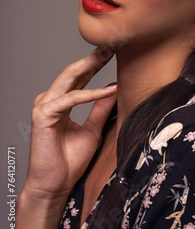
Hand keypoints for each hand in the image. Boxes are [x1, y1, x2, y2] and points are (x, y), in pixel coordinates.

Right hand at [23, 47, 116, 201]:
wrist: (56, 185)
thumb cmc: (70, 160)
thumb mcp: (94, 129)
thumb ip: (101, 108)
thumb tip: (115, 89)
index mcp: (62, 101)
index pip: (80, 76)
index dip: (97, 62)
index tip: (116, 50)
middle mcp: (52, 100)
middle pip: (74, 72)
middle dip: (95, 57)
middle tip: (113, 43)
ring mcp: (45, 106)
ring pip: (69, 79)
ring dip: (90, 66)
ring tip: (109, 54)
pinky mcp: (44, 116)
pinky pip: (69, 99)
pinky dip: (89, 93)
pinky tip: (106, 90)